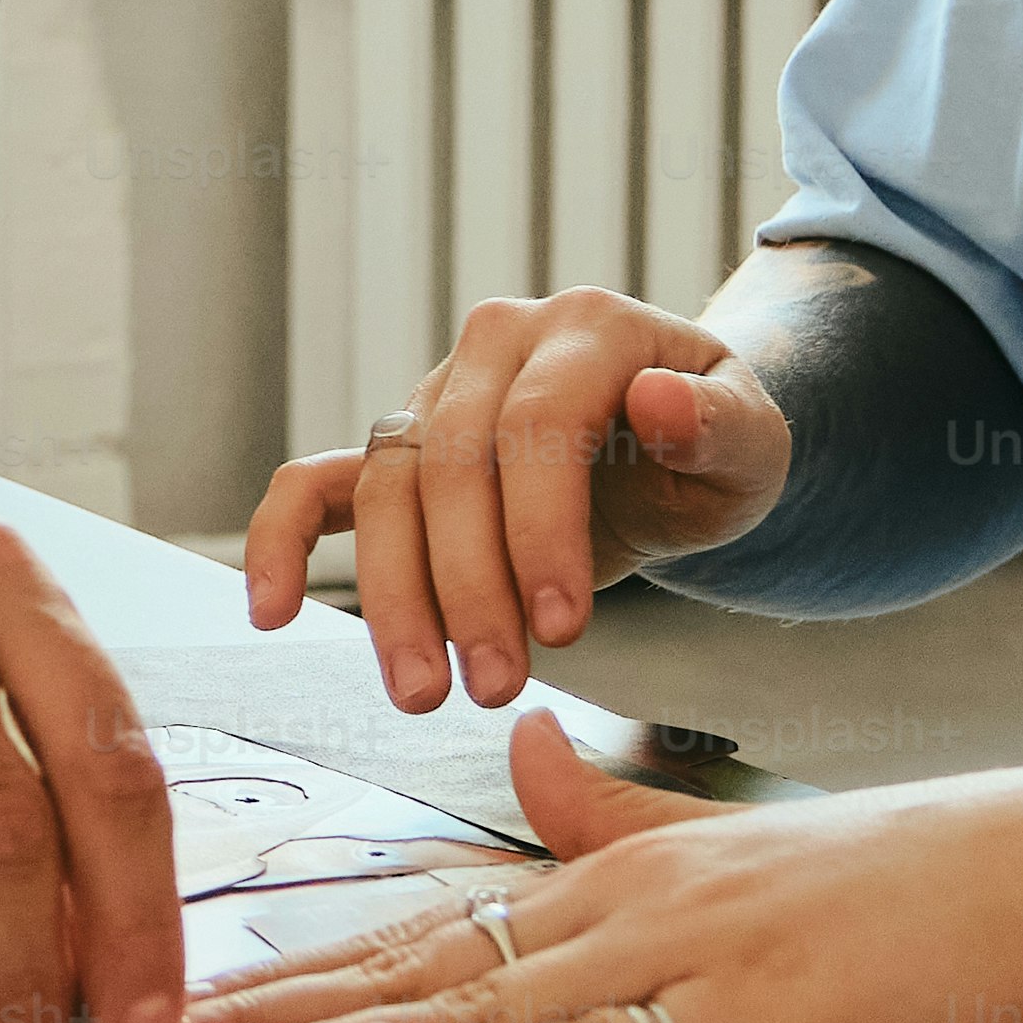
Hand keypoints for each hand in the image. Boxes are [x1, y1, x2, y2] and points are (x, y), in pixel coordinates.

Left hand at [179, 710, 1022, 1022]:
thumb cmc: (910, 880)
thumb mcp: (733, 839)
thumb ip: (617, 810)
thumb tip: (531, 750)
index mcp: (609, 868)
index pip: (428, 926)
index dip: (311, 966)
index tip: (208, 994)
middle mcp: (615, 898)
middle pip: (411, 962)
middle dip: (276, 1008)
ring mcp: (671, 948)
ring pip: (464, 1000)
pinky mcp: (735, 1007)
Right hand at [241, 289, 791, 711]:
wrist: (677, 444)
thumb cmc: (713, 447)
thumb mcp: (752, 440)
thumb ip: (717, 424)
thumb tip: (660, 399)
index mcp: (585, 328)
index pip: (540, 422)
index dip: (541, 527)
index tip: (565, 629)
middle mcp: (496, 346)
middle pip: (451, 463)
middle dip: (467, 585)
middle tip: (492, 687)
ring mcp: (437, 396)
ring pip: (386, 490)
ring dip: (395, 597)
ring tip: (423, 693)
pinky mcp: (400, 451)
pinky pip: (318, 484)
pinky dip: (281, 538)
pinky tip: (270, 609)